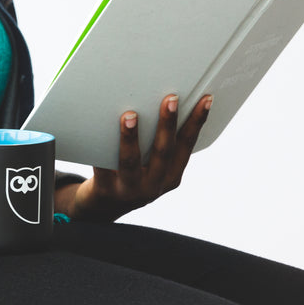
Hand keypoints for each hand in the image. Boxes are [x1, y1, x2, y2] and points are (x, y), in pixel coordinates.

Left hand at [59, 94, 212, 221]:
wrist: (104, 206)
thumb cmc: (132, 175)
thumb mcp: (153, 166)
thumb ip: (160, 143)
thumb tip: (166, 101)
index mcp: (171, 176)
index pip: (187, 145)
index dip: (197, 122)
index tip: (205, 99)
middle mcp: (154, 184)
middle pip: (163, 152)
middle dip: (168, 124)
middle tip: (171, 98)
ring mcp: (130, 189)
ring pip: (131, 161)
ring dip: (131, 137)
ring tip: (130, 115)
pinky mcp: (106, 190)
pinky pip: (102, 168)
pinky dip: (101, 153)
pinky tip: (98, 132)